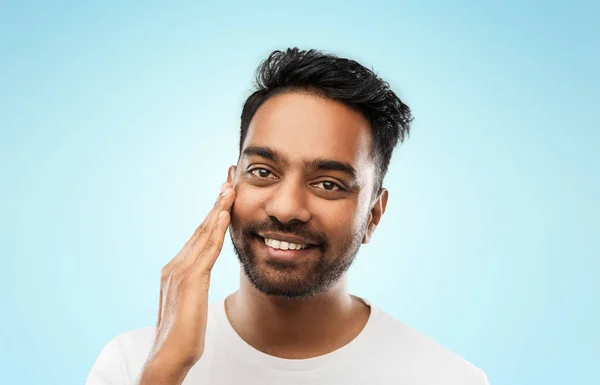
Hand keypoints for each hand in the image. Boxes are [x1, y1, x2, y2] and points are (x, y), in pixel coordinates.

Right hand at [144, 182, 235, 374]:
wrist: (167, 357)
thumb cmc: (183, 335)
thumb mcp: (191, 303)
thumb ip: (196, 285)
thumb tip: (202, 277)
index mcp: (177, 269)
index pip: (199, 235)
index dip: (213, 213)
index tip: (225, 193)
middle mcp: (176, 265)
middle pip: (201, 227)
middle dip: (217, 201)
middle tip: (229, 177)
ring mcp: (181, 271)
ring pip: (204, 233)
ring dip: (219, 208)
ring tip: (230, 186)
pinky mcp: (190, 281)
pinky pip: (207, 250)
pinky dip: (216, 230)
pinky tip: (224, 214)